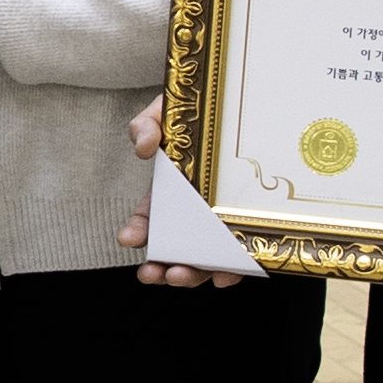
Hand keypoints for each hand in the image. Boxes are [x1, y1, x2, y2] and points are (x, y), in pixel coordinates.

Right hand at [116, 98, 250, 288]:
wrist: (249, 107)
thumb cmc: (203, 113)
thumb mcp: (168, 111)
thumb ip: (148, 124)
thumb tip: (143, 147)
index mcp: (173, 192)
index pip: (150, 219)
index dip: (137, 231)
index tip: (128, 238)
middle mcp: (197, 214)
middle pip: (176, 248)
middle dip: (161, 266)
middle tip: (156, 272)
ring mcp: (225, 224)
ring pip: (206, 259)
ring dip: (192, 274)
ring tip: (183, 275)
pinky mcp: (253, 230)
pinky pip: (243, 257)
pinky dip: (233, 271)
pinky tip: (227, 275)